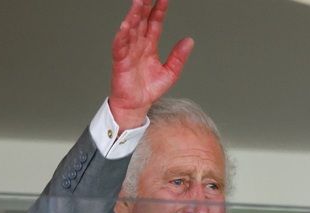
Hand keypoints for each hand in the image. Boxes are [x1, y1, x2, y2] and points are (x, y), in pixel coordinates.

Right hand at [109, 0, 194, 129]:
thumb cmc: (149, 88)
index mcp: (150, 46)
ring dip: (134, 16)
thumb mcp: (171, 72)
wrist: (136, 104)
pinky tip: (126, 25)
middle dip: (144, 7)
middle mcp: (138, 46)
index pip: (155, 23)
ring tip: (138, 3)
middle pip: (141, 21)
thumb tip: (189, 41)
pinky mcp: (120, 62)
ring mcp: (129, 52)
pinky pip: (120, 46)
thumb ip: (179, 56)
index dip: (159, 10)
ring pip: (130, 30)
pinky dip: (122, 36)